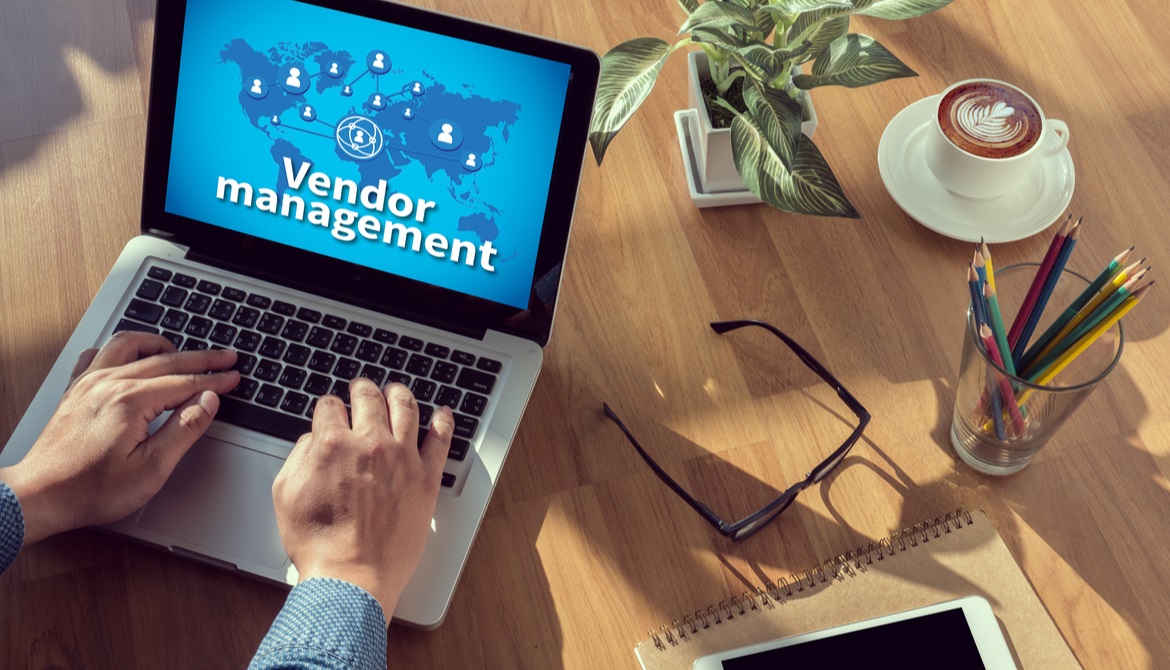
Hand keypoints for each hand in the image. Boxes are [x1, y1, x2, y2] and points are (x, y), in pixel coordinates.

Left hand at [0, 332, 239, 544]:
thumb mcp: (152, 468)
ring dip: (160, 344)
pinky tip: (130, 358)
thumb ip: (184, 429)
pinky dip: (121, 350)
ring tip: (180, 350)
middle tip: (226, 356)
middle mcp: (108, 383)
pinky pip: (99, 353)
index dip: (215, 379)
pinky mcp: (75, 390)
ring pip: (129, 345)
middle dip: (201, 357)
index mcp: (131, 401)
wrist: (40, 496)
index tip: (234, 376)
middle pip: (165, 359)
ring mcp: (88, 383)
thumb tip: (208, 401)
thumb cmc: (91, 489)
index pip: (185, 382)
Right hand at [272, 380, 452, 616]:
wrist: (351, 576)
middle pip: (368, 398)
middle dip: (362, 389)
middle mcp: (370, 443)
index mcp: (332, 444)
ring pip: (405, 407)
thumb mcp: (286, 494)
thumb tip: (311, 440)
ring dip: (398, 393)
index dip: (329, 407)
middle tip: (362, 389)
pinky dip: (443, 421)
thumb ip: (298, 457)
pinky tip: (443, 413)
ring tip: (396, 391)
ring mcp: (402, 458)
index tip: (331, 410)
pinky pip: (441, 439)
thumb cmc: (319, 544)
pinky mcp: (426, 477)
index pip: (330, 406)